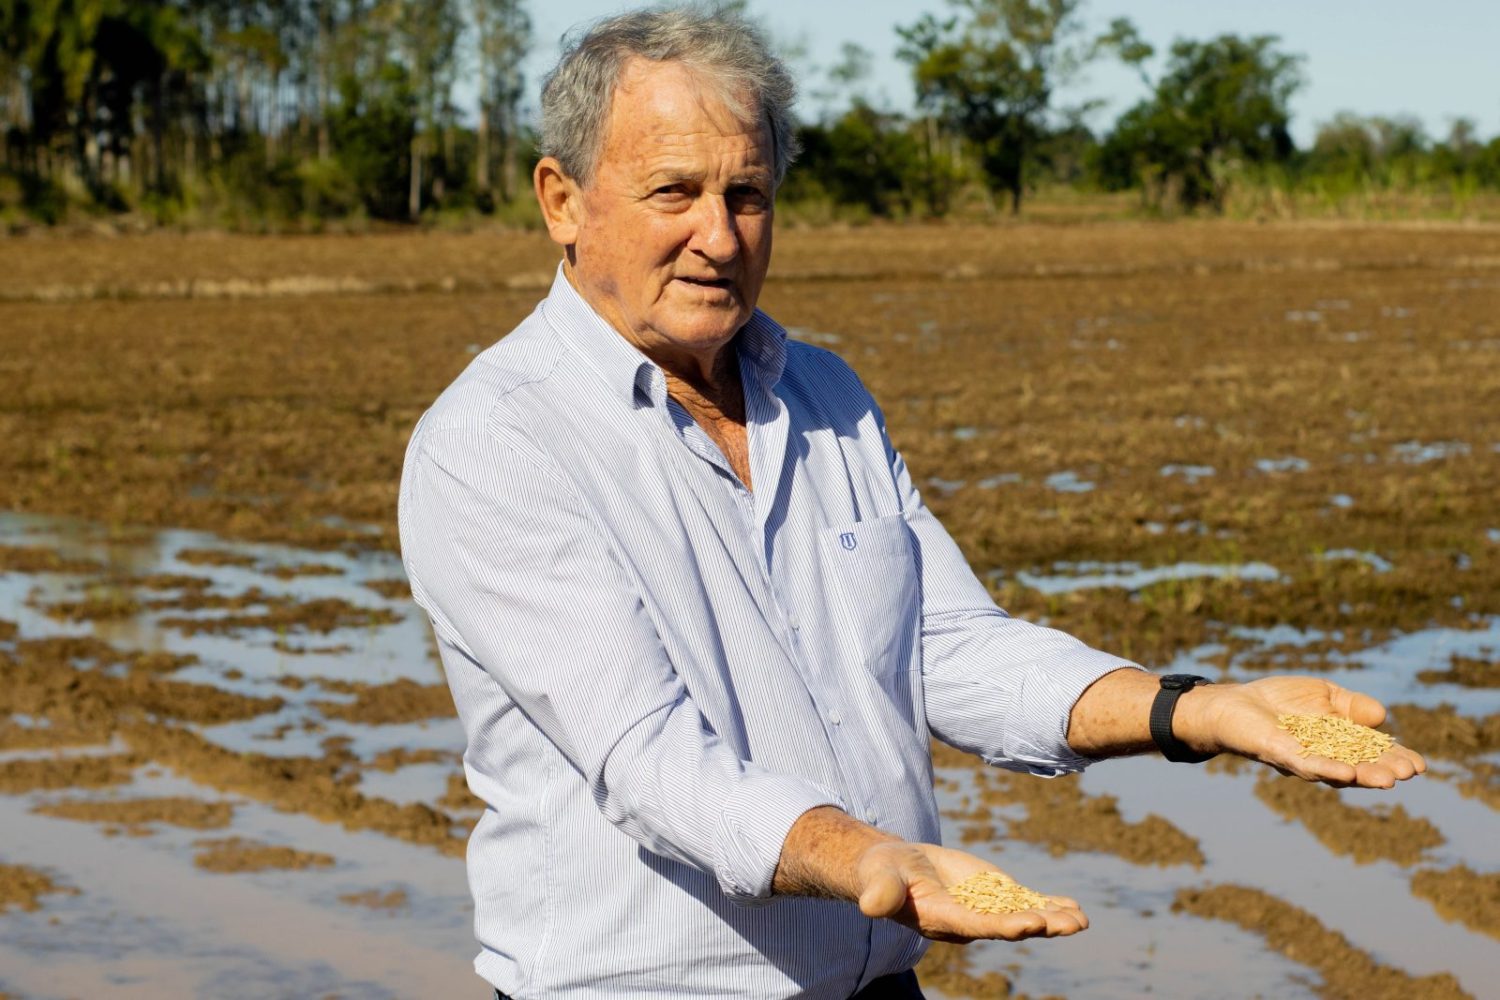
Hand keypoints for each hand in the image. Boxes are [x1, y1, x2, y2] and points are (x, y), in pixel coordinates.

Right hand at [855, 840, 1087, 942]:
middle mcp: (968, 920)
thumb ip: (881, 893)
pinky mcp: (992, 894)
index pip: (976, 925)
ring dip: (1052, 918)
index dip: (1003, 925)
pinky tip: (1074, 909)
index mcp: (941, 919)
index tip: (1030, 924)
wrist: (895, 868)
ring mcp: (984, 908)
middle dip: (1038, 924)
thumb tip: (870, 906)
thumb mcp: (879, 879)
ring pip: (1022, 915)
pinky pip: (1025, 902)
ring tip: (1081, 921)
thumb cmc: (882, 873)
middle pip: (1008, 924)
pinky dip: (1049, 905)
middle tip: (1068, 925)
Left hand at [1179, 676, 1425, 787]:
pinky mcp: (1280, 755)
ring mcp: (1303, 759)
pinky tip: (1346, 773)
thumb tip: (1381, 717)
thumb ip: (1352, 705)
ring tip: (1387, 779)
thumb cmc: (1279, 699)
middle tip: (1408, 773)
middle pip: (1360, 767)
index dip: (1395, 759)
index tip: (1419, 765)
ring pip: (1337, 771)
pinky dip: (1327, 769)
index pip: (1373, 753)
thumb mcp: (1324, 695)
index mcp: (1339, 742)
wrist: (1234, 702)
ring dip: (1363, 776)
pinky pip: (1306, 764)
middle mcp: (1325, 756)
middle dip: (1384, 771)